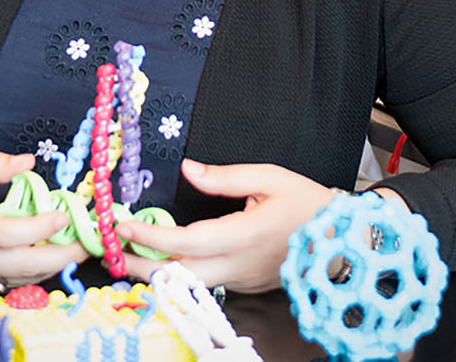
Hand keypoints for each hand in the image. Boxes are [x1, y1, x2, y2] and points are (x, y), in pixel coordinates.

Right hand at [0, 152, 88, 287]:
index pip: (2, 233)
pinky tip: (51, 257)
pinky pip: (9, 281)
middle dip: (57, 257)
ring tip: (76, 251)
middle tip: (84, 245)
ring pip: (16, 278)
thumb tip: (28, 162)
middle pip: (16, 265)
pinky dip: (33, 272)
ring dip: (51, 267)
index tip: (62, 215)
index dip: (36, 228)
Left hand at [116, 161, 410, 291]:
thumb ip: (226, 176)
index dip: (151, 236)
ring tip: (126, 257)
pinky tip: (163, 261)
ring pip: (190, 284)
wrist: (345, 241)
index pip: (187, 242)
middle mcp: (239, 265)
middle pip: (179, 275)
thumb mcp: (271, 177)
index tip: (123, 226)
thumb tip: (188, 168)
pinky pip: (206, 283)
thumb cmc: (309, 204)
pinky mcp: (245, 286)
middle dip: (140, 267)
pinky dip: (179, 274)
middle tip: (110, 253)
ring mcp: (242, 281)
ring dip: (156, 273)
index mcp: (245, 235)